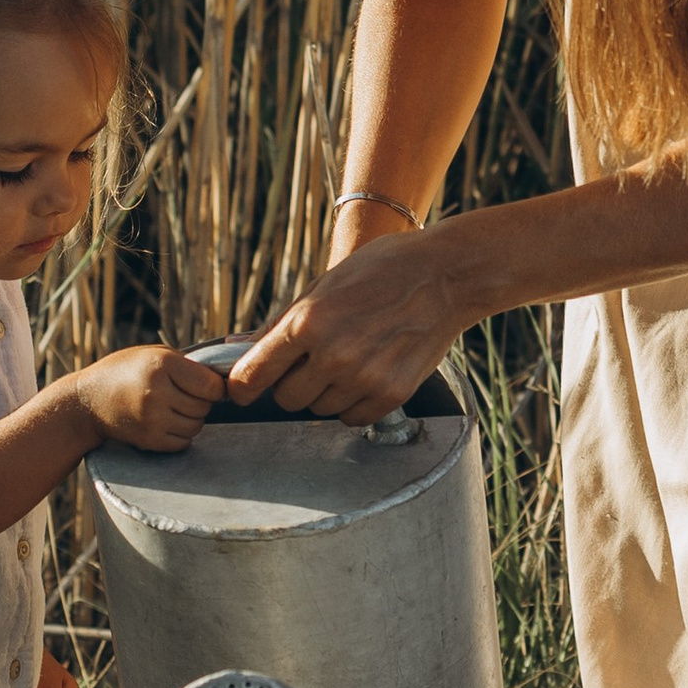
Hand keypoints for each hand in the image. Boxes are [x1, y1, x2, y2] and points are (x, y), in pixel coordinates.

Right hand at [75, 344, 224, 452]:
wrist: (87, 402)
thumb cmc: (124, 371)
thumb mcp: (152, 353)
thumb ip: (186, 364)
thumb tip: (223, 377)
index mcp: (161, 365)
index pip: (211, 384)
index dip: (215, 386)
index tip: (208, 386)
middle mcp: (157, 392)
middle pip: (204, 406)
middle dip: (201, 402)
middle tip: (184, 396)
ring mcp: (152, 419)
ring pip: (196, 426)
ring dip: (191, 419)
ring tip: (174, 408)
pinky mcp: (148, 440)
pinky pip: (183, 442)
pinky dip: (180, 435)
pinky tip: (166, 422)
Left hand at [223, 230, 472, 423]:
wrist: (445, 275)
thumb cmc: (381, 270)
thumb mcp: (323, 284)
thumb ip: (283, 322)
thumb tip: (243, 350)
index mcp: (307, 322)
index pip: (254, 375)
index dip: (243, 386)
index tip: (243, 390)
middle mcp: (332, 354)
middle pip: (286, 400)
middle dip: (291, 385)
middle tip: (310, 363)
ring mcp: (363, 378)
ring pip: (320, 409)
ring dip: (326, 392)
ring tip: (350, 358)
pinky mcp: (391, 394)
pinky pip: (353, 418)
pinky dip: (354, 403)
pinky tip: (367, 374)